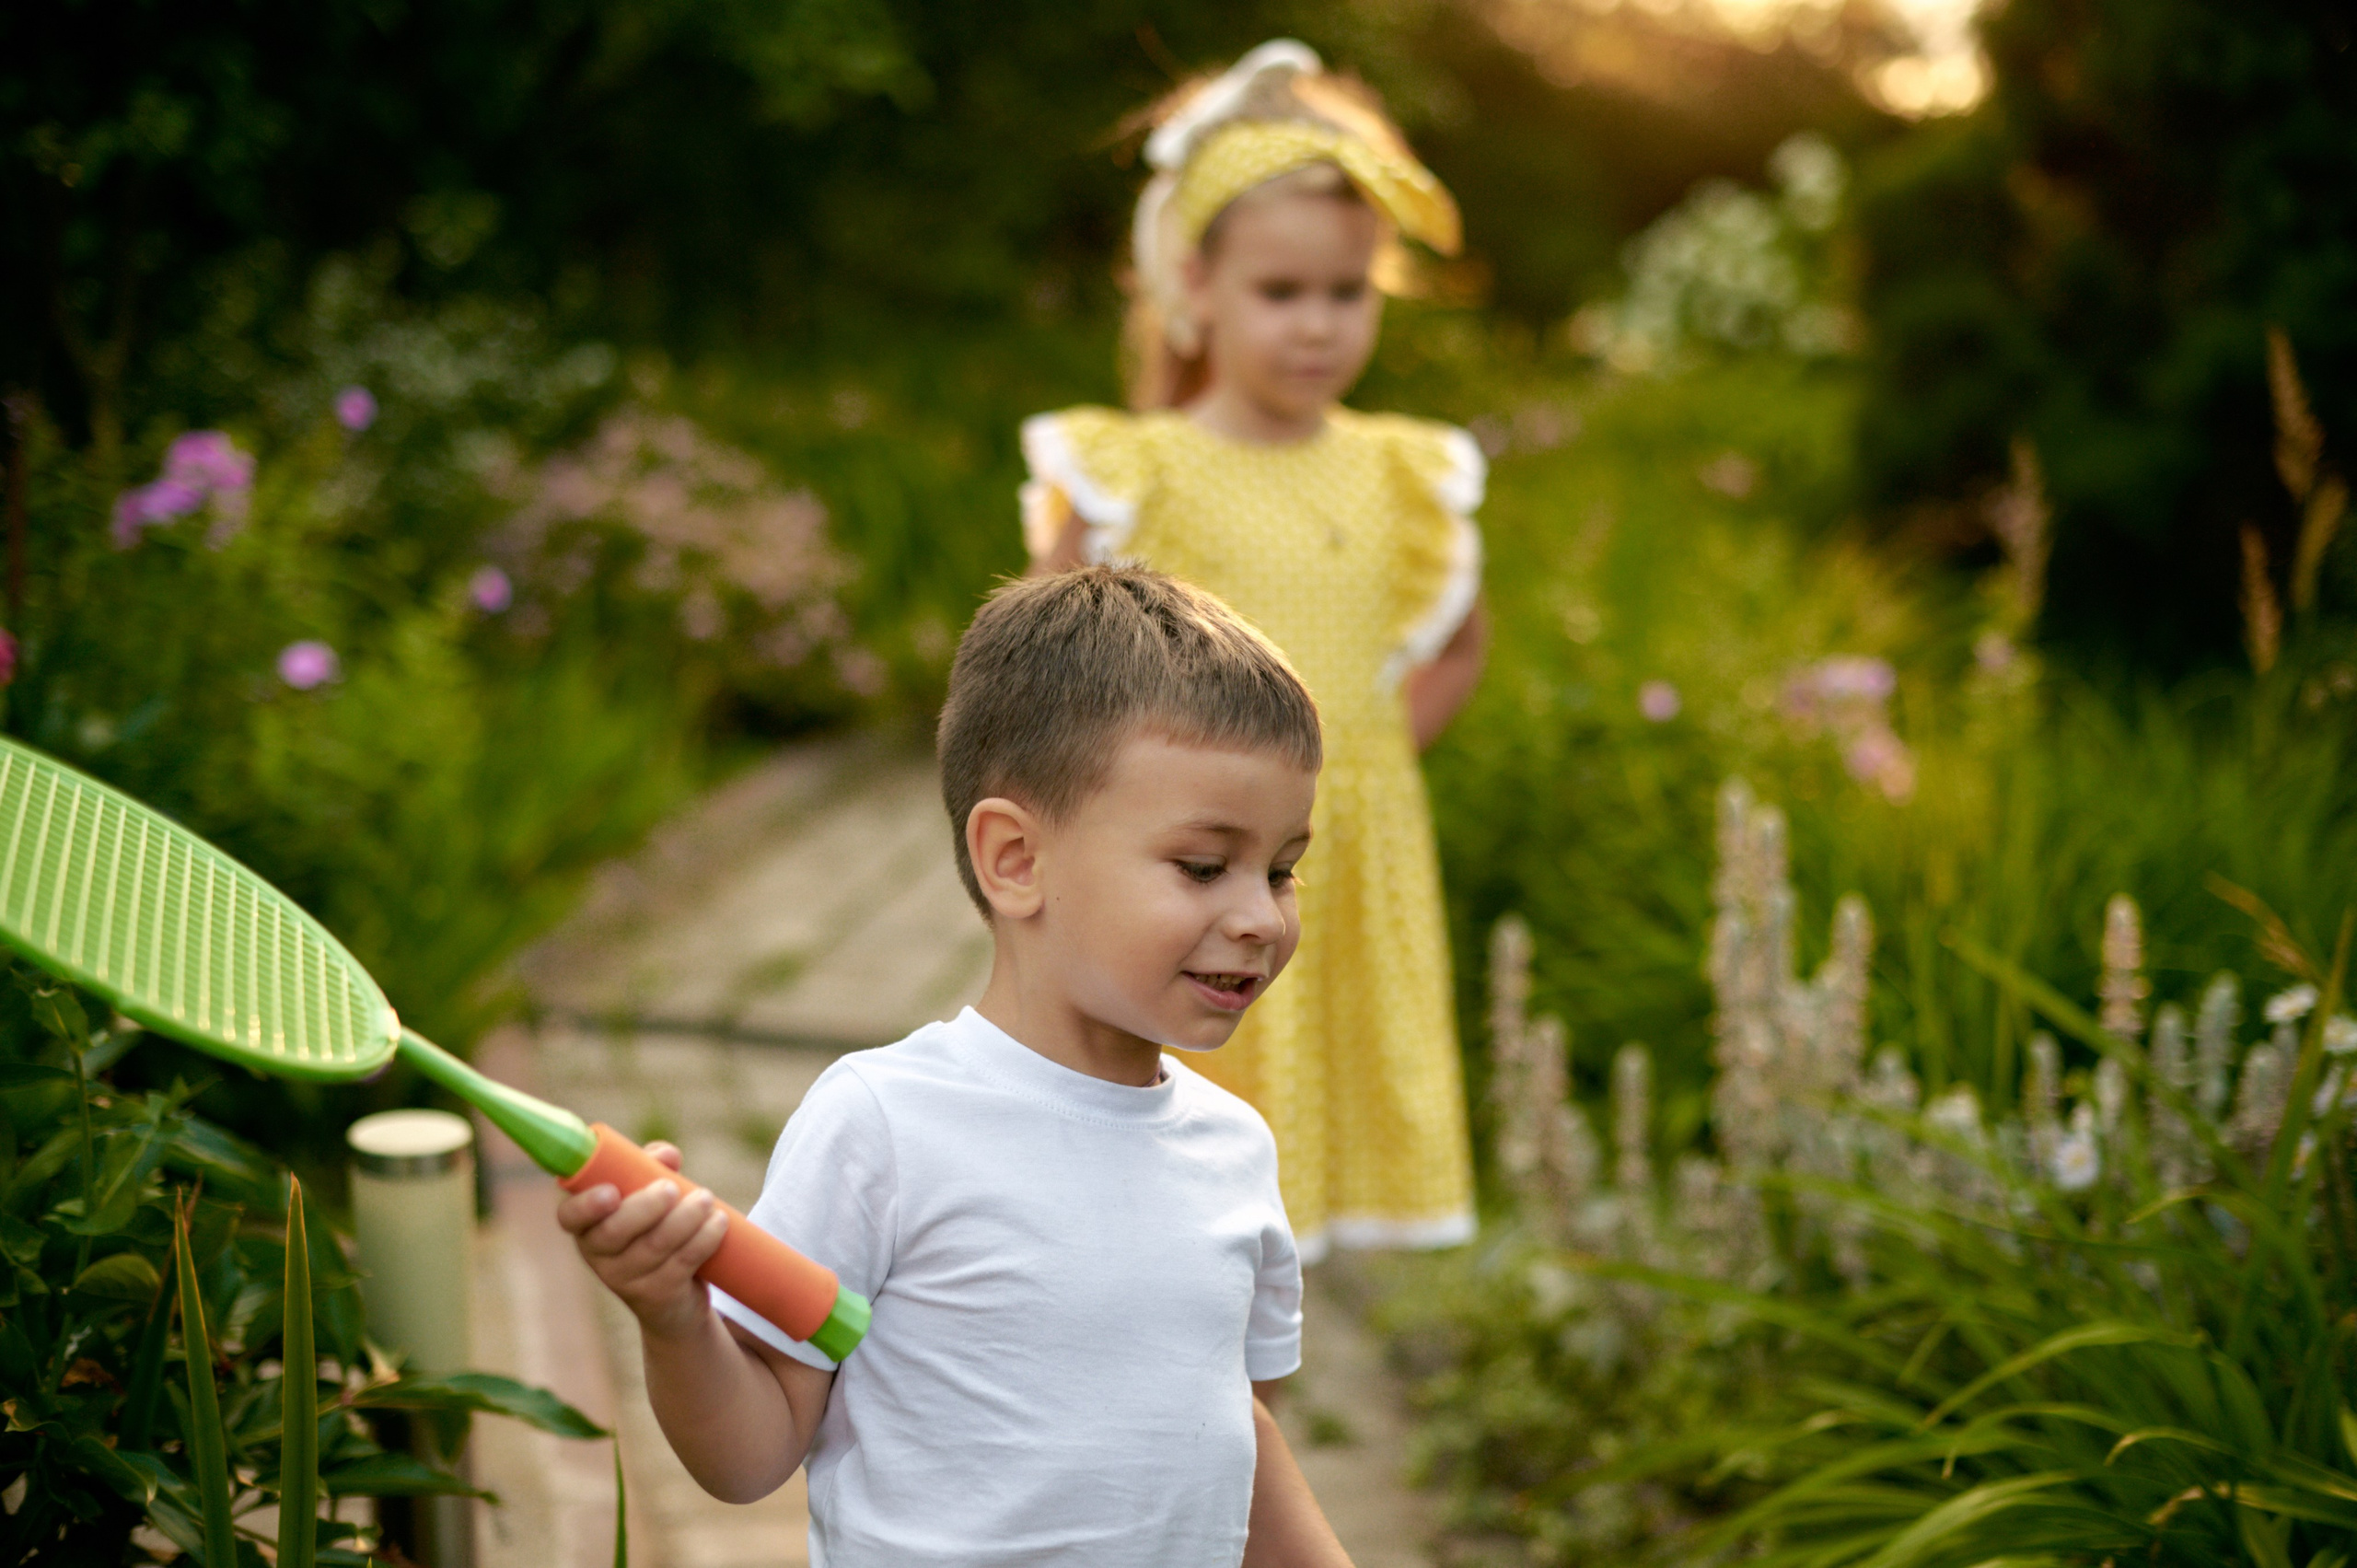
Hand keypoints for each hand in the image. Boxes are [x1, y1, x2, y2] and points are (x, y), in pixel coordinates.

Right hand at [556, 1141, 729, 1340]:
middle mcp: (598, 1256)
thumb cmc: (654, 1227)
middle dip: (646, 1207)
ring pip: (654, 1246)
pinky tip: (718, 1221)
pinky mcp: (657, 1295)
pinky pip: (682, 1262)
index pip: (570, 1216)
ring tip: (706, 1198)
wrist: (674, 1295)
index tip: (612, 1192)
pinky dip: (704, 1238)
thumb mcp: (648, 1193)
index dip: (586, 1205)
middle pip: (614, 1233)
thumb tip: (666, 1155)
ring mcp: (626, 1280)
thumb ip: (649, 1165)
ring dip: (685, 1218)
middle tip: (672, 1188)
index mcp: (587, 1225)